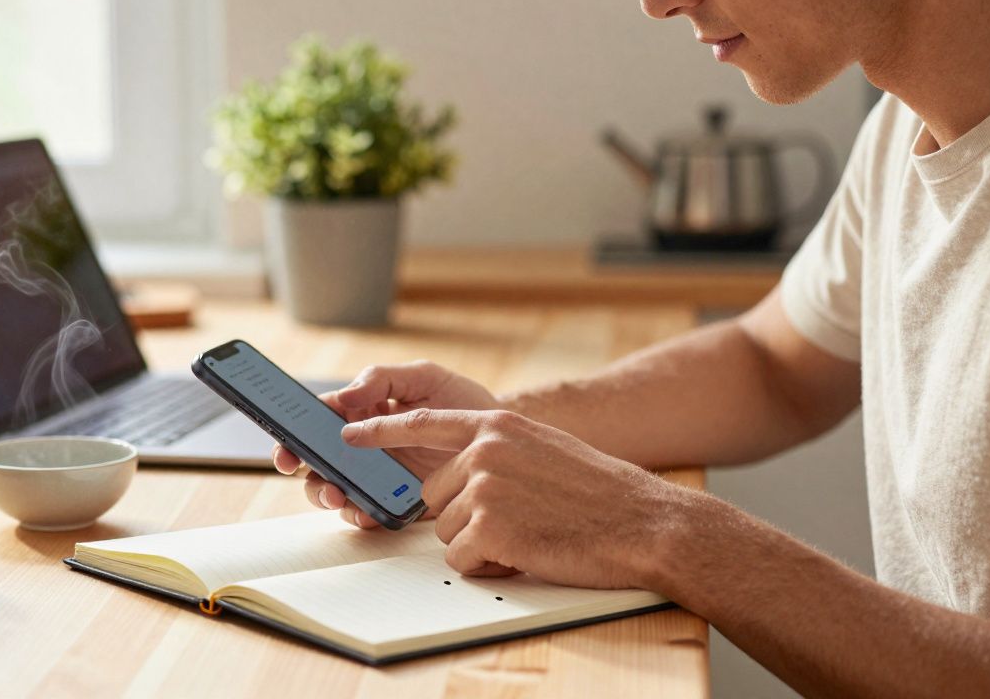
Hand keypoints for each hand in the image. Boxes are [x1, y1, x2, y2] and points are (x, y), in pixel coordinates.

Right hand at [271, 361, 499, 528]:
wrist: (503, 441)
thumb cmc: (464, 403)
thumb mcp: (425, 376)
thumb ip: (382, 378)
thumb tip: (344, 397)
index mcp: (364, 410)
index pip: (320, 418)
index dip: (295, 428)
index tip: (287, 438)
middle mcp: (364, 445)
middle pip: (317, 457)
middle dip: (301, 464)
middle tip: (301, 466)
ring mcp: (378, 476)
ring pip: (334, 487)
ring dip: (326, 492)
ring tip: (338, 493)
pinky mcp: (396, 502)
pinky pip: (366, 511)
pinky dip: (358, 513)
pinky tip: (363, 510)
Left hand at [340, 408, 693, 588]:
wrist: (642, 521)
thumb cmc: (601, 492)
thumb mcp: (545, 449)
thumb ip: (499, 452)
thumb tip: (463, 474)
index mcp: (497, 425)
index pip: (423, 423)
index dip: (380, 430)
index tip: (347, 433)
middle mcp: (483, 449)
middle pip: (434, 496)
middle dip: (465, 518)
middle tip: (518, 522)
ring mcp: (482, 485)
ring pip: (446, 532)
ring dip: (480, 545)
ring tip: (530, 534)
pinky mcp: (486, 525)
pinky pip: (460, 559)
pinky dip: (488, 566)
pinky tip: (526, 552)